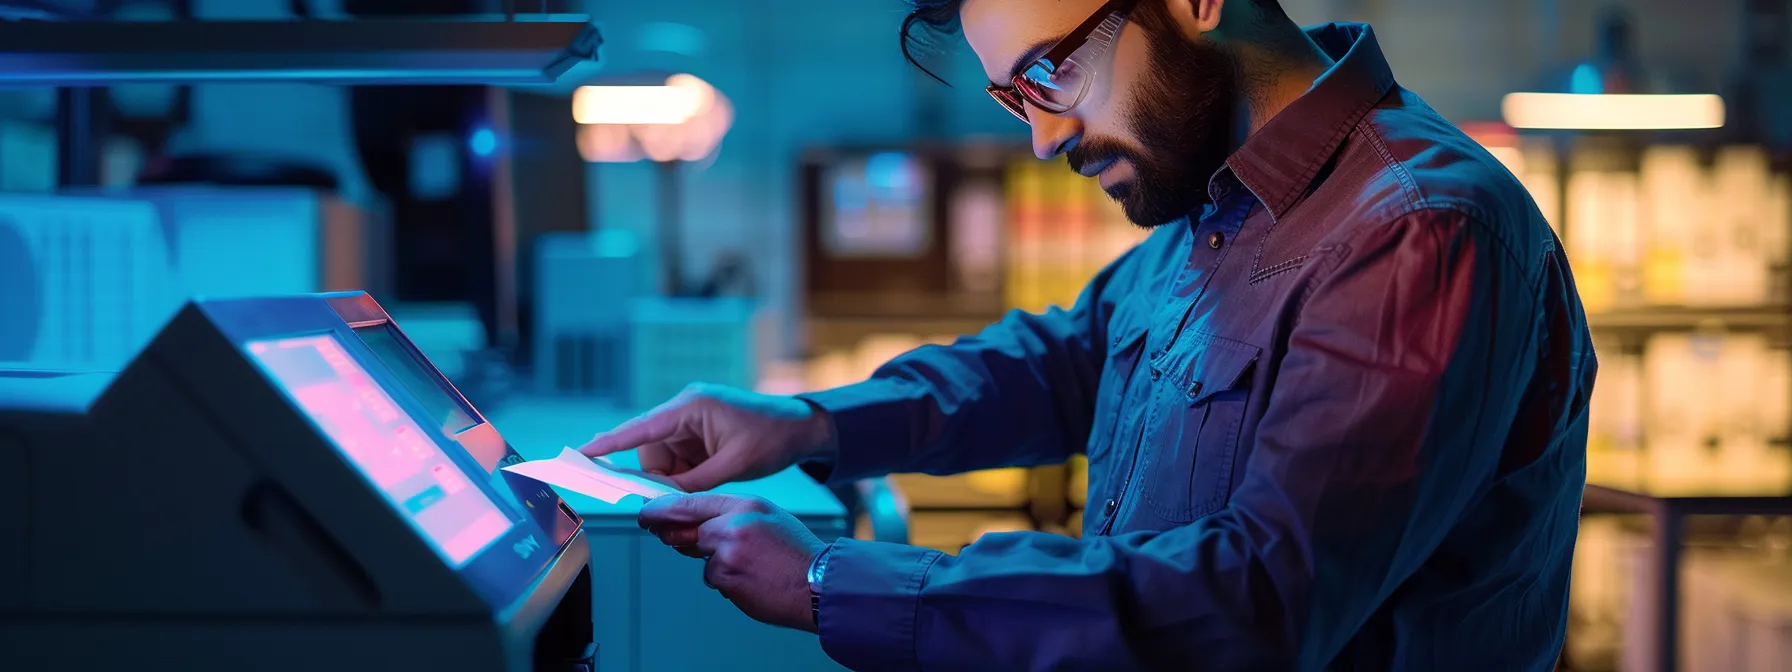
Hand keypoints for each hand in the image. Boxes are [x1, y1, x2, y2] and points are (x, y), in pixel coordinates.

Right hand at [579, 384, 835, 491]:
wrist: (803, 427)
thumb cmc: (772, 438)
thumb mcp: (731, 466)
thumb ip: (690, 482)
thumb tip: (657, 497)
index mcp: (691, 407)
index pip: (639, 428)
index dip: (608, 443)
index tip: (580, 453)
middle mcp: (686, 409)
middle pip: (650, 449)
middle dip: (661, 475)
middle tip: (682, 492)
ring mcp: (692, 419)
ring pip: (663, 457)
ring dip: (677, 475)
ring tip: (710, 477)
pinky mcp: (699, 430)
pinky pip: (679, 456)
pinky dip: (687, 471)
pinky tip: (709, 474)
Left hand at [639, 493, 827, 631]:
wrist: (818, 583)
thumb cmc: (796, 553)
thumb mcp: (767, 518)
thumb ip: (732, 516)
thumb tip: (697, 525)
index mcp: (745, 505)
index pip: (692, 503)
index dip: (662, 509)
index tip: (647, 513)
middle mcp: (733, 526)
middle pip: (687, 530)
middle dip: (674, 535)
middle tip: (666, 536)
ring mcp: (727, 554)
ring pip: (702, 559)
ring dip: (716, 564)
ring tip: (750, 566)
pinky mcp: (726, 579)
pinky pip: (715, 579)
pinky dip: (728, 582)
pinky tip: (752, 580)